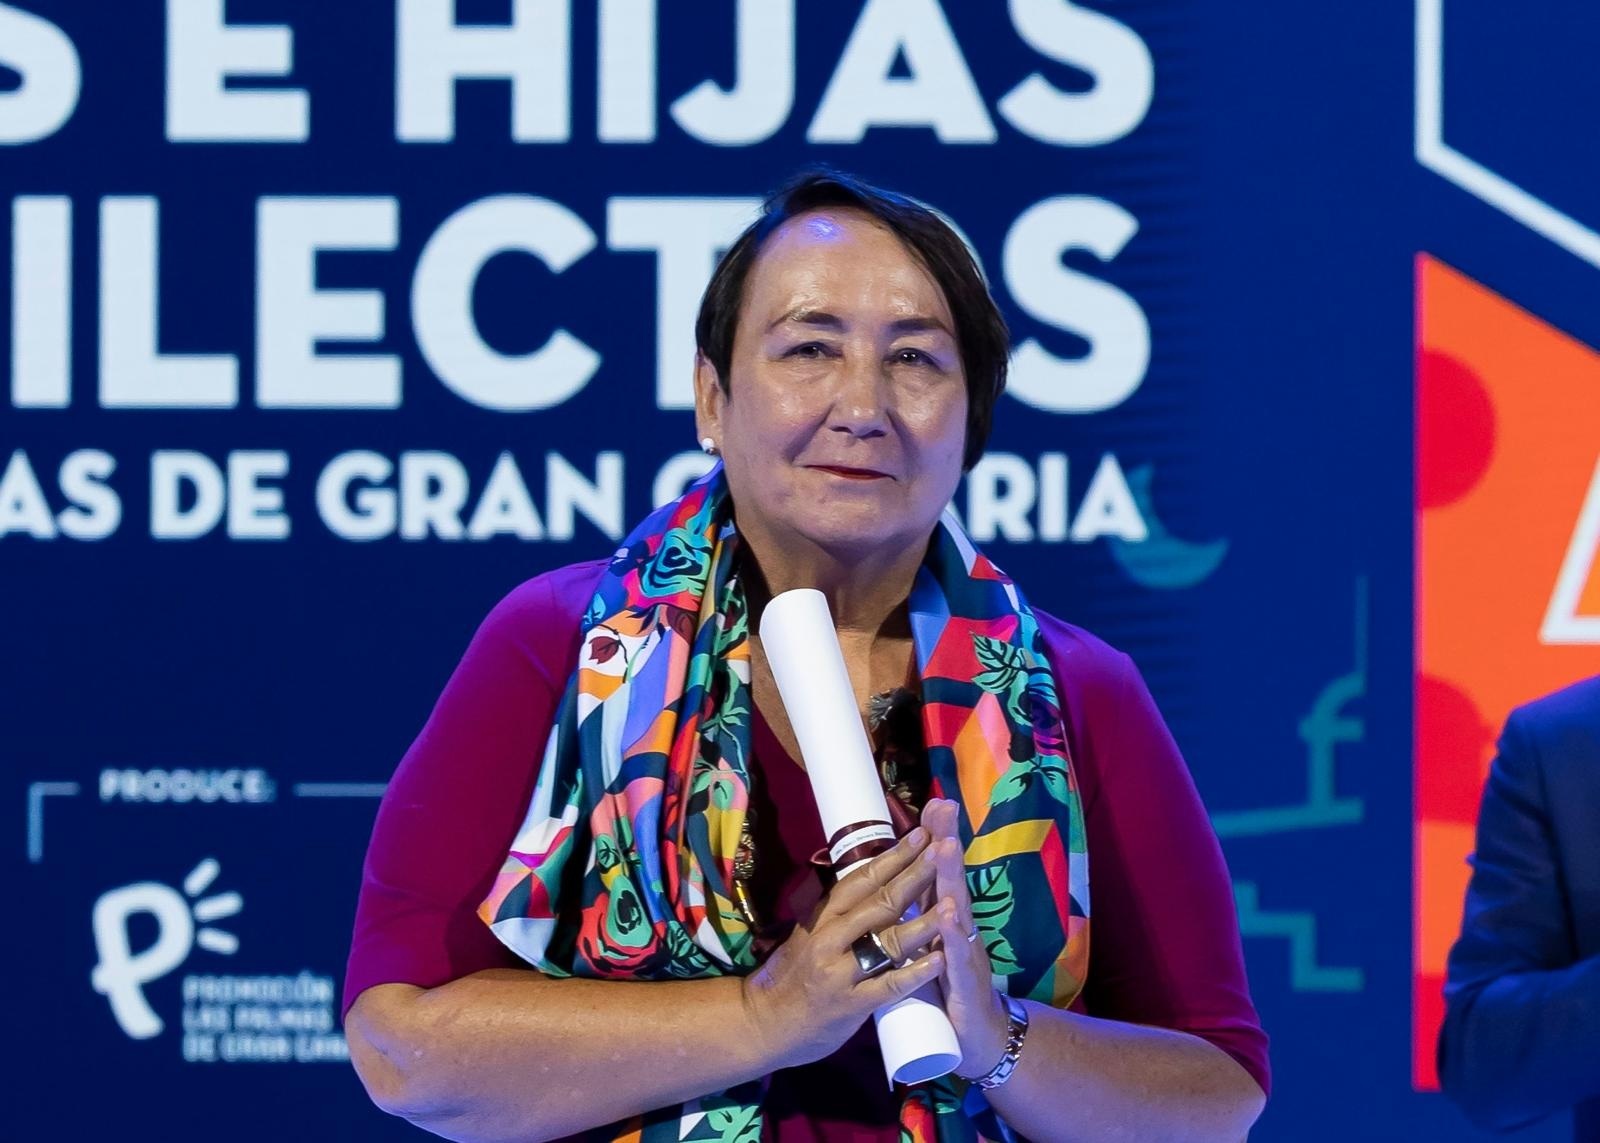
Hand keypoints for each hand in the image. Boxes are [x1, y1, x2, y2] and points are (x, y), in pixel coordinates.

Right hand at [740, 826, 946, 1070]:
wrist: (763, 1023)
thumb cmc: (789, 976)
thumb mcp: (807, 934)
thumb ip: (838, 914)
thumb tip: (870, 881)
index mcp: (822, 917)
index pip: (862, 878)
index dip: (893, 856)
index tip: (921, 835)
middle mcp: (830, 938)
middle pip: (881, 901)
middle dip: (916, 875)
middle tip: (943, 850)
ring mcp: (841, 972)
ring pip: (889, 940)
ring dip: (924, 921)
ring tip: (954, 903)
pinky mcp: (850, 1005)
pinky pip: (889, 986)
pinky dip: (915, 972)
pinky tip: (940, 961)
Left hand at [921, 798, 1010, 1080]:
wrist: (979, 1037)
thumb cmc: (950, 985)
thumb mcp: (932, 942)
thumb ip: (921, 914)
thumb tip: (904, 878)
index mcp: (945, 917)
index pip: (939, 872)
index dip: (937, 838)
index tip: (935, 802)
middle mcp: (959, 927)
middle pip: (951, 879)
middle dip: (947, 842)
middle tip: (945, 808)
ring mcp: (965, 952)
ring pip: (956, 910)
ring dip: (951, 878)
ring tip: (946, 847)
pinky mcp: (965, 982)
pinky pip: (956, 957)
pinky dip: (951, 936)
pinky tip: (949, 916)